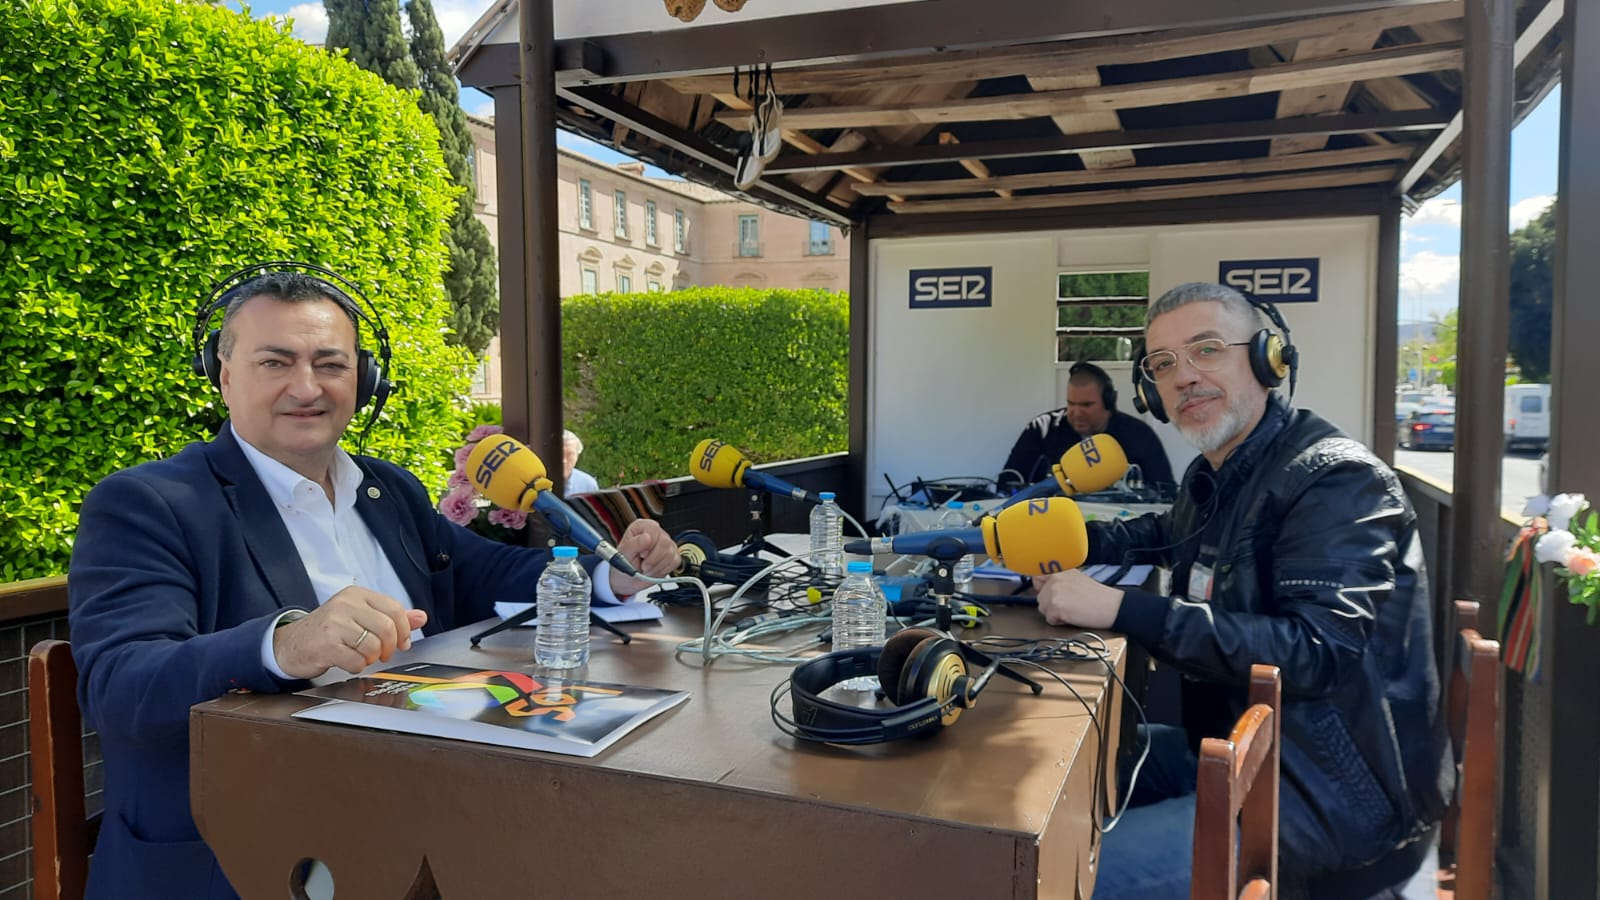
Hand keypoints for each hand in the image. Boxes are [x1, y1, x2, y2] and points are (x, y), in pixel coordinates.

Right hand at [272, 586, 428, 679]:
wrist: (291, 644)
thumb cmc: (329, 631)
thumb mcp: (360, 617)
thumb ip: (391, 617)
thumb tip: (421, 617)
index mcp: (356, 595)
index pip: (394, 609)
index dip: (403, 630)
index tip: (402, 643)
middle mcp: (345, 605)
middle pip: (387, 627)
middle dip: (390, 647)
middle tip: (383, 654)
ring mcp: (334, 624)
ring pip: (373, 646)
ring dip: (371, 658)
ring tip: (361, 656)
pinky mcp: (326, 644)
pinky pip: (356, 661)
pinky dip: (356, 666)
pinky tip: (347, 661)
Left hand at [608, 519, 679, 594]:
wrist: (628, 580)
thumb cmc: (624, 563)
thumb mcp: (623, 555)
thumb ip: (633, 545)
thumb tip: (646, 538)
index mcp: (641, 527)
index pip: (653, 528)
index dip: (649, 542)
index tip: (642, 554)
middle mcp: (656, 533)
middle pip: (664, 542)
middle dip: (653, 559)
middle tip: (643, 566)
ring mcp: (666, 544)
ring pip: (670, 553)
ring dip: (656, 566)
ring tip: (646, 569)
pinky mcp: (673, 555)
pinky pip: (674, 562)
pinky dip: (663, 570)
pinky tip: (654, 570)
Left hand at [1035, 570, 1123, 629]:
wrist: (1110, 606)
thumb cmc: (1098, 595)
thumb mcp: (1076, 578)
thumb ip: (1060, 580)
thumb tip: (1045, 586)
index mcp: (1060, 570)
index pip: (1037, 577)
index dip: (1042, 588)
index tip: (1049, 593)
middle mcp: (1055, 578)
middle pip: (1039, 597)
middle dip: (1050, 603)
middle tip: (1068, 604)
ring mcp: (1053, 592)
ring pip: (1043, 608)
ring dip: (1054, 613)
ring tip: (1071, 609)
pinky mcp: (1055, 606)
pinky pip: (1049, 619)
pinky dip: (1059, 621)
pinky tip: (1072, 616)